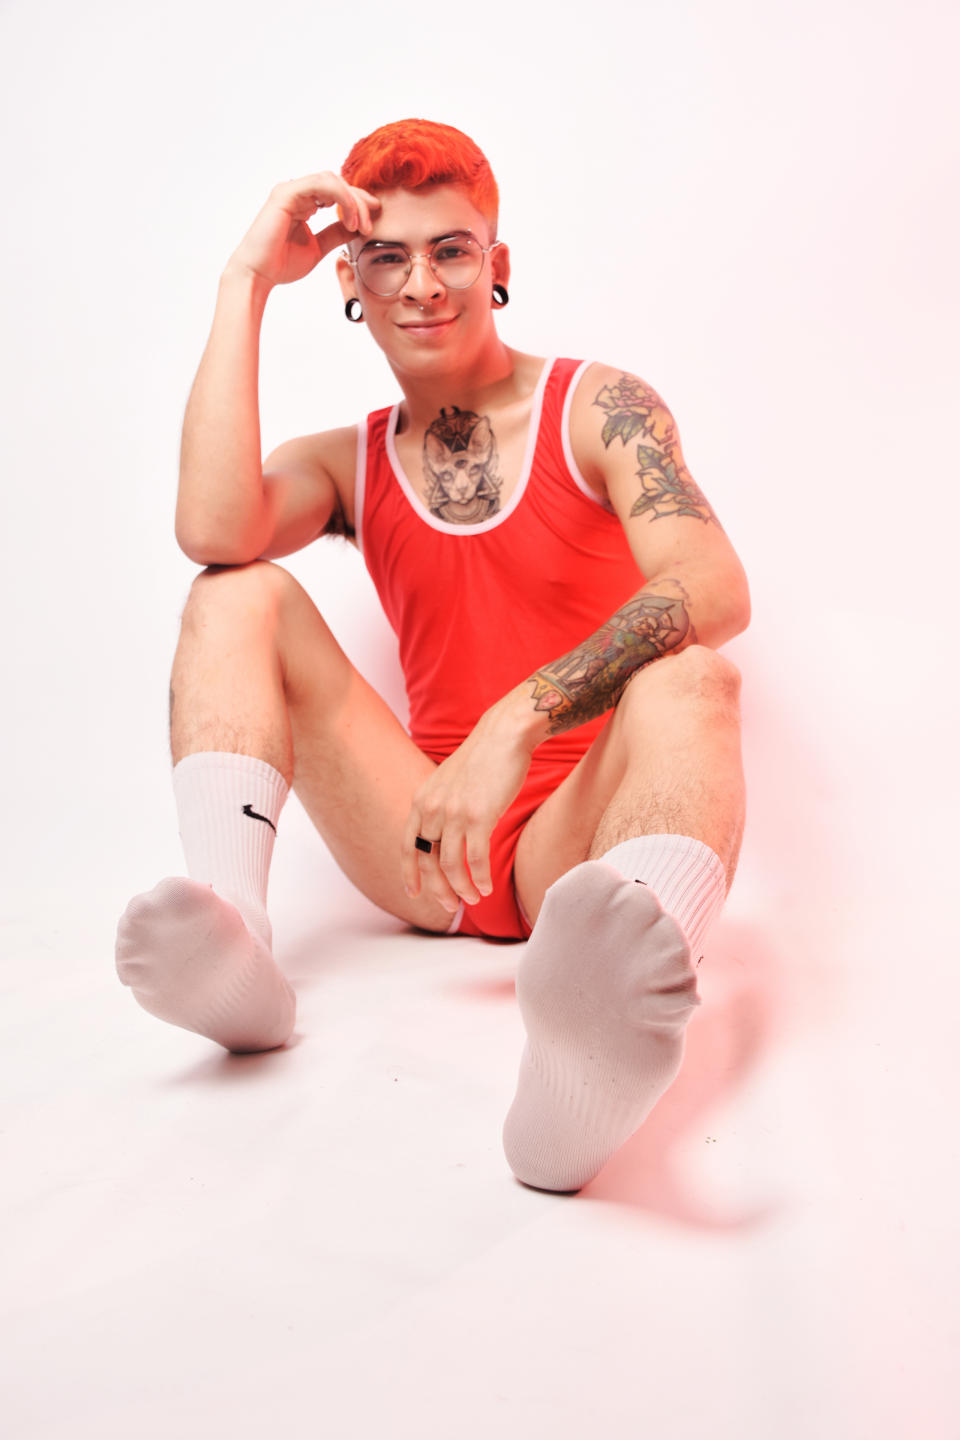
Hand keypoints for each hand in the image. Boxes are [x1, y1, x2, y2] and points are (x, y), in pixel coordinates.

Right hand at [224, 172, 380, 288]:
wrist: (259, 274)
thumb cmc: (281, 263)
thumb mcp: (319, 247)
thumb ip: (336, 234)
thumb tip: (358, 226)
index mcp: (305, 203)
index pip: (338, 193)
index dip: (359, 203)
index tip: (373, 221)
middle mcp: (298, 192)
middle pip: (339, 183)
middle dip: (359, 202)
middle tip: (369, 226)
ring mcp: (292, 190)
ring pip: (332, 180)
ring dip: (352, 200)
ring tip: (359, 225)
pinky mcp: (286, 193)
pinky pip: (321, 184)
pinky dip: (341, 197)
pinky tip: (349, 218)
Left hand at [401, 706, 535, 913]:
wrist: (504, 735)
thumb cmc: (483, 759)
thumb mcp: (448, 782)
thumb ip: (439, 807)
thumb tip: (441, 835)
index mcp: (422, 800)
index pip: (407, 846)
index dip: (408, 873)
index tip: (413, 893)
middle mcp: (432, 808)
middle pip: (427, 861)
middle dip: (438, 889)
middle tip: (451, 906)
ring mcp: (454, 812)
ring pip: (451, 866)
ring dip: (461, 889)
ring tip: (473, 899)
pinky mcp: (479, 816)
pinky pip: (476, 859)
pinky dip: (481, 878)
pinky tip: (488, 888)